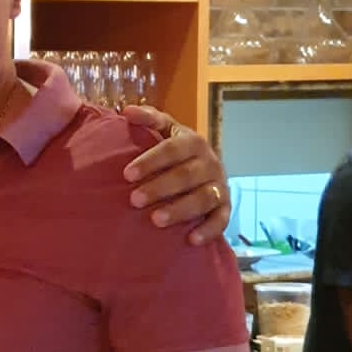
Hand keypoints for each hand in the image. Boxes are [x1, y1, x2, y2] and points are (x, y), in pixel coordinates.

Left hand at [121, 106, 230, 246]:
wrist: (205, 167)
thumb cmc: (175, 150)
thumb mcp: (165, 129)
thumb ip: (149, 119)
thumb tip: (126, 112)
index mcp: (193, 141)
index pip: (172, 149)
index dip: (150, 161)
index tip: (126, 174)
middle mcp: (210, 162)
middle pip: (186, 175)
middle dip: (160, 188)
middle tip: (134, 200)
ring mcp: (220, 185)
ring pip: (204, 198)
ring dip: (181, 210)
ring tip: (156, 220)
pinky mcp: (225, 207)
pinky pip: (221, 220)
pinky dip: (208, 230)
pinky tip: (191, 240)